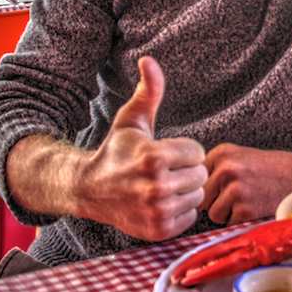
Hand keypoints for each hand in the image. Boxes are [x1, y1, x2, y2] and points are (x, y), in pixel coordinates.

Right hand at [75, 57, 206, 240]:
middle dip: (187, 170)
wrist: (90, 190)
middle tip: (166, 169)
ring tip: (164, 184)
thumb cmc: (116, 151)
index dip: (185, 150)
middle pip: (200, 176)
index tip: (167, 152)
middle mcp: (156, 187)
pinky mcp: (159, 231)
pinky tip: (162, 201)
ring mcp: (157, 212)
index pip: (198, 153)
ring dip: (185, 190)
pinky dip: (180, 210)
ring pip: (197, 196)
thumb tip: (149, 60)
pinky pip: (190, 217)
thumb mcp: (132, 120)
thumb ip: (148, 91)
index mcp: (153, 157)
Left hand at [202, 143, 291, 224]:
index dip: (209, 188)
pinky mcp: (245, 209)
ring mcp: (235, 189)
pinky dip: (242, 221)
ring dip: (228, 214)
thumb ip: (217, 168)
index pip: (197, 179)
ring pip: (214, 214)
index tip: (223, 188)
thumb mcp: (241, 156)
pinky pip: (230, 224)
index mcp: (222, 153)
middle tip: (240, 197)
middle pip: (203, 198)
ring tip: (248, 202)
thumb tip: (191, 190)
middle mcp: (226, 169)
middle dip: (217, 202)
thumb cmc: (273, 168)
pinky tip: (256, 208)